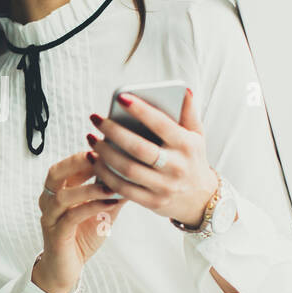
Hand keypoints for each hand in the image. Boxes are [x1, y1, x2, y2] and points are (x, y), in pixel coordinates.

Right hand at [33, 151, 129, 292]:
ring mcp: (50, 217)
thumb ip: (111, 194)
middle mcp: (49, 201)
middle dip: (78, 162)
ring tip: (111, 184)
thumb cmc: (80, 238)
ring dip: (88, 188)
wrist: (65, 270)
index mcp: (59, 191)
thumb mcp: (101, 212)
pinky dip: (91, 208)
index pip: (67, 165)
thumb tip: (133, 175)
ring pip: (62, 195)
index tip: (108, 147)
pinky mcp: (56, 234)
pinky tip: (108, 204)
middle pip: (56, 172)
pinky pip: (71, 217)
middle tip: (101, 158)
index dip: (85, 154)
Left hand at [86, 88, 217, 227]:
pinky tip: (94, 160)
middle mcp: (176, 166)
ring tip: (91, 138)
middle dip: (113, 132)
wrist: (200, 199)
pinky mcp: (152, 202)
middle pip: (138, 148)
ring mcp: (164, 186)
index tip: (121, 97)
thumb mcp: (197, 136)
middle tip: (96, 119)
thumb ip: (188, 113)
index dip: (141, 110)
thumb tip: (184, 90)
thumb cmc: (192, 159)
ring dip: (104, 153)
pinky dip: (105, 174)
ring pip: (127, 169)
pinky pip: (123, 189)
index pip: (161, 124)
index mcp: (187, 145)